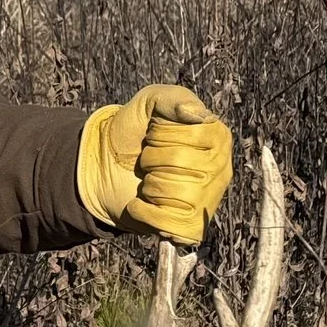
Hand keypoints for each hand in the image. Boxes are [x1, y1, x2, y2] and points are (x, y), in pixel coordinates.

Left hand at [77, 84, 234, 246]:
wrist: (106, 166)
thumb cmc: (134, 131)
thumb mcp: (150, 102)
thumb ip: (173, 99)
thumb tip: (197, 115)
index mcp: (218, 136)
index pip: (192, 132)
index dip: (161, 134)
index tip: (153, 135)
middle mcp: (220, 169)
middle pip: (181, 161)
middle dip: (151, 158)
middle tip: (148, 160)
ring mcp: (207, 201)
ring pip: (175, 192)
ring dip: (148, 184)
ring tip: (149, 181)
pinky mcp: (190, 227)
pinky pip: (168, 223)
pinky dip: (142, 212)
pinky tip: (141, 203)